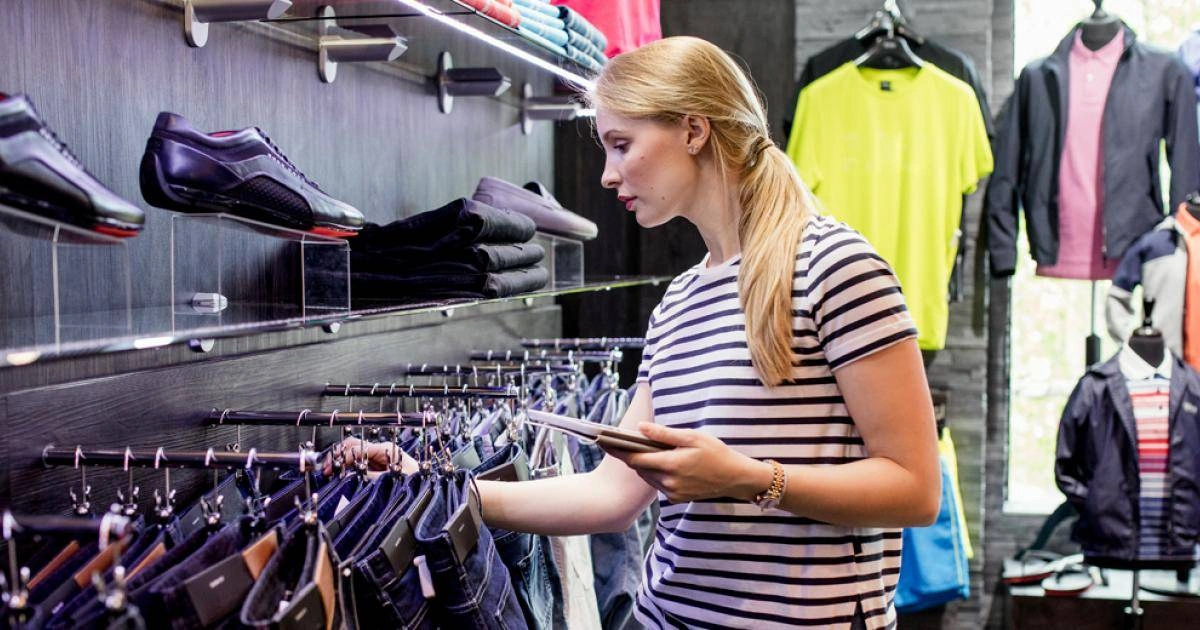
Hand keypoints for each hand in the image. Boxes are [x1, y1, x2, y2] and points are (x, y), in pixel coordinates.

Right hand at [322, 438, 418, 475]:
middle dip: (338, 455)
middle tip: (326, 468)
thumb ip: (370, 477)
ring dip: (341, 460)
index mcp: (386, 449)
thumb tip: (351, 476)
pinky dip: (348, 466)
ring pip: (354, 453)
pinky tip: (341, 474)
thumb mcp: (393, 479)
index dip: (343, 458)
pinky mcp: (378, 466)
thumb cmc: (417, 480)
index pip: (357, 448)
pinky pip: (359, 463)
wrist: (427, 485)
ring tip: (330, 471)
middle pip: (353, 445)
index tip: (332, 470)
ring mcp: (379, 458)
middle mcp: (381, 451)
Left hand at [604, 423, 772, 503]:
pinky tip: (657, 463)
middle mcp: (669, 482)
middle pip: (639, 468)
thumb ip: (664, 434)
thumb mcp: (692, 437)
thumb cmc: (716, 452)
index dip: (619, 450)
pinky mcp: (677, 498)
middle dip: (629, 455)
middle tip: (617, 442)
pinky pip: (658, 484)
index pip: (636, 458)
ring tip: (635, 450)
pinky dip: (654, 473)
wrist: (735, 477)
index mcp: (671, 464)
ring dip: (642, 464)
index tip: (604, 442)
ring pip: (647, 477)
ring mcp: (673, 492)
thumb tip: (641, 428)